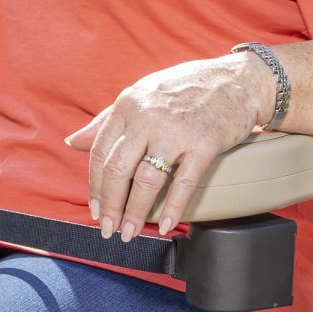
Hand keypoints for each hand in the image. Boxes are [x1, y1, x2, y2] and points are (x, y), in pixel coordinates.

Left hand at [66, 53, 273, 240]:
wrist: (238, 79)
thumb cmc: (188, 86)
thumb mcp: (141, 93)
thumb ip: (107, 119)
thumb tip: (74, 141)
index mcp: (128, 104)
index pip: (101, 152)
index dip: (95, 186)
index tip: (96, 208)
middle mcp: (148, 116)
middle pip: (118, 170)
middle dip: (110, 205)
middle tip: (108, 228)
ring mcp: (176, 130)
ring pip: (146, 180)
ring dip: (134, 212)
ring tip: (129, 232)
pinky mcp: (205, 143)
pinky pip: (184, 182)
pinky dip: (172, 208)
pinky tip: (163, 225)